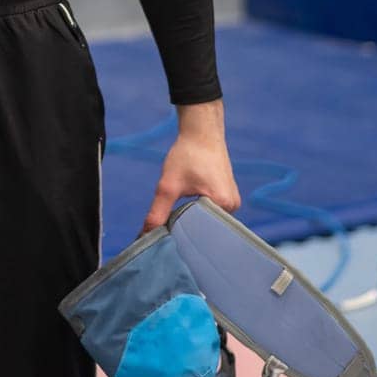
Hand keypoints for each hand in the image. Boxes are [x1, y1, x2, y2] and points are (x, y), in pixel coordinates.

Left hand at [140, 101, 239, 234]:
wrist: (201, 132)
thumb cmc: (187, 155)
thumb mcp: (168, 185)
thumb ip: (157, 212)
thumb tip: (143, 237)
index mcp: (224, 205)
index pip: (203, 234)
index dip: (184, 239)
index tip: (168, 243)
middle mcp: (233, 207)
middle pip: (206, 231)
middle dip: (187, 233)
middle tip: (168, 234)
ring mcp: (232, 203)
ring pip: (207, 223)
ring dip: (192, 223)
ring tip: (177, 223)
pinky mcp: (227, 198)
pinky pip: (210, 214)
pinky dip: (197, 215)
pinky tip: (185, 213)